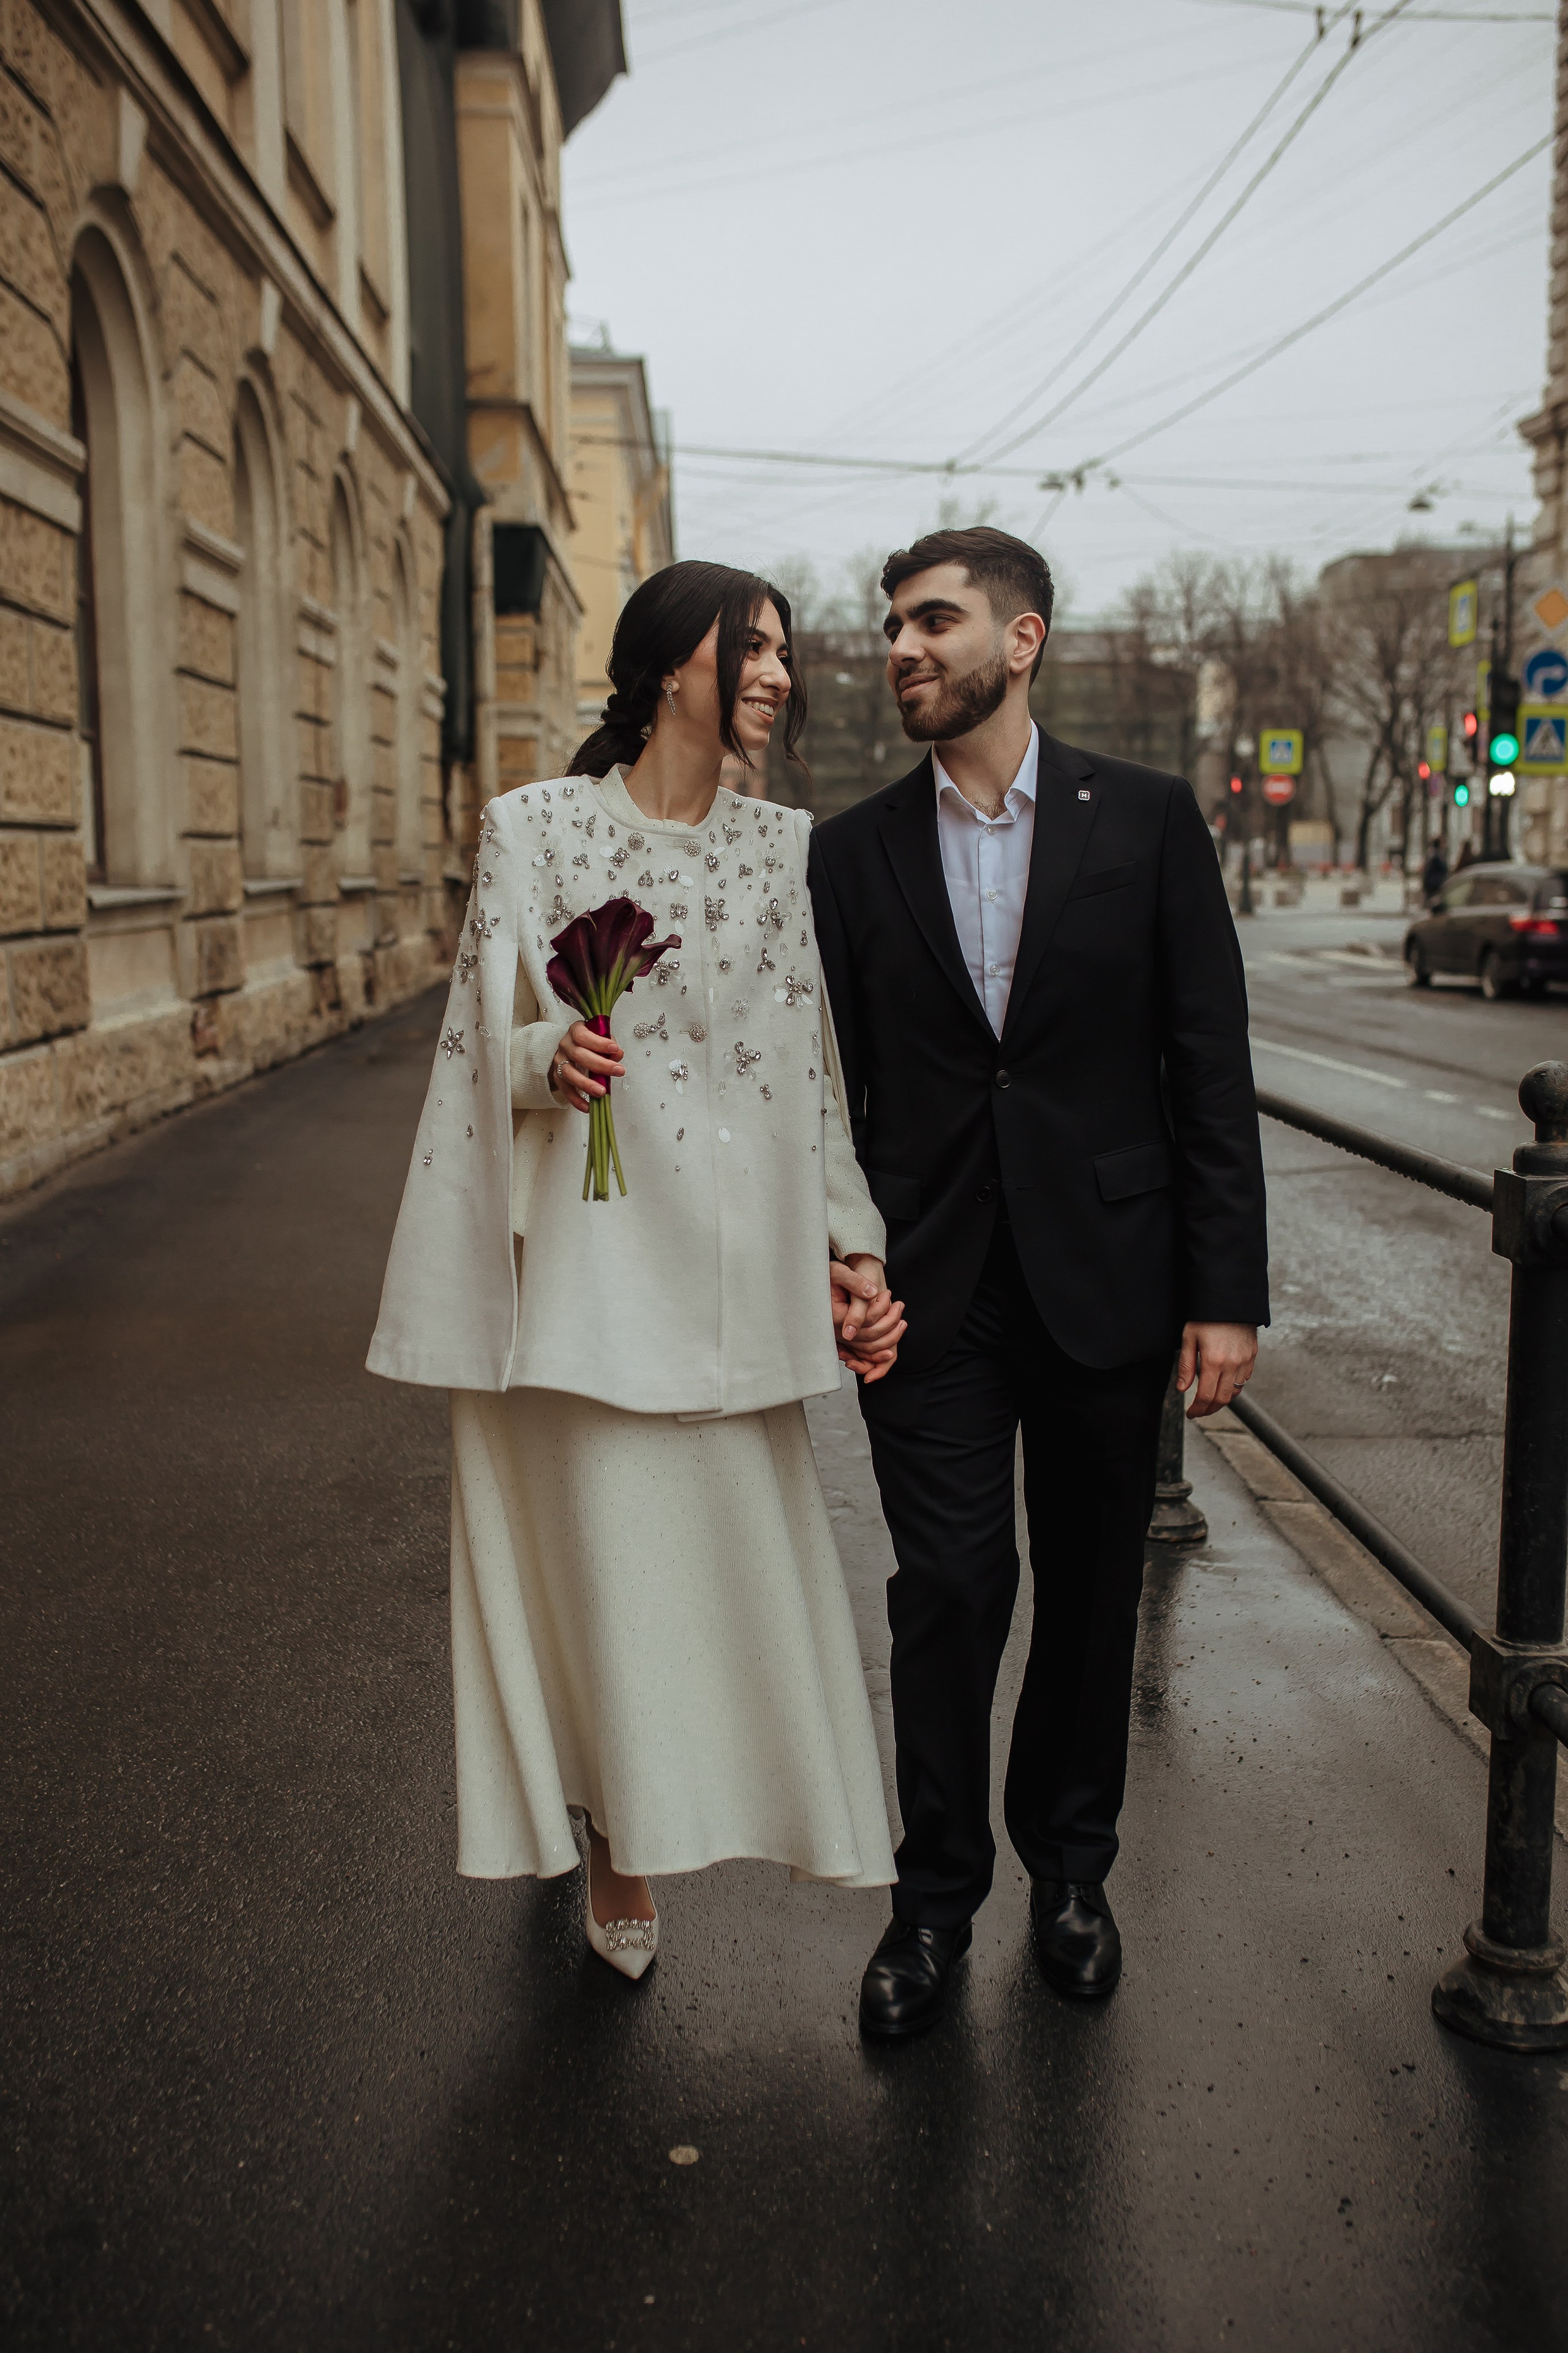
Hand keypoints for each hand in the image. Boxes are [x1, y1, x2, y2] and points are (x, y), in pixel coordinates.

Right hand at [550, 1020, 622, 1113]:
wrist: (571, 1050)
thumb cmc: (590, 1044)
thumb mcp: (601, 1039)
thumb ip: (610, 1046)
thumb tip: (618, 1054)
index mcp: (576, 1031)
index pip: (583, 1036)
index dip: (599, 1043)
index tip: (615, 1049)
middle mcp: (565, 1045)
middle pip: (578, 1055)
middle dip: (600, 1065)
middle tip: (618, 1071)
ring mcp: (559, 1061)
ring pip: (569, 1073)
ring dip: (586, 1084)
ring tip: (602, 1092)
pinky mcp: (557, 1076)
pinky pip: (565, 1090)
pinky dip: (577, 1100)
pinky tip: (588, 1107)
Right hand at [830, 1254, 906, 1384]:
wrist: (825, 1281)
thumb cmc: (831, 1275)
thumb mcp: (841, 1272)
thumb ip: (856, 1283)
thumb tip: (872, 1293)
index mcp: (835, 1314)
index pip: (866, 1319)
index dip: (882, 1308)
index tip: (888, 1293)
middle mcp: (837, 1330)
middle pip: (870, 1336)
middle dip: (890, 1322)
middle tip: (900, 1305)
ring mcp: (842, 1337)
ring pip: (870, 1347)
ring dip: (891, 1336)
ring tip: (902, 1320)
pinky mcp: (848, 1339)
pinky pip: (866, 1351)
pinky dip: (881, 1347)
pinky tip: (893, 1335)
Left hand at [1178, 1321, 1258, 1418]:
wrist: (1231, 1299)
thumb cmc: (1206, 1316)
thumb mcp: (1189, 1337)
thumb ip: (1186, 1365)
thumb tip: (1183, 1389)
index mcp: (1213, 1361)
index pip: (1206, 1396)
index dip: (1198, 1409)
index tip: (1191, 1414)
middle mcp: (1232, 1364)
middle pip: (1222, 1399)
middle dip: (1209, 1410)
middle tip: (1199, 1411)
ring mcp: (1244, 1361)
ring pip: (1235, 1392)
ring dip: (1222, 1400)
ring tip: (1209, 1400)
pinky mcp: (1252, 1356)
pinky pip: (1244, 1380)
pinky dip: (1233, 1387)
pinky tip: (1223, 1384)